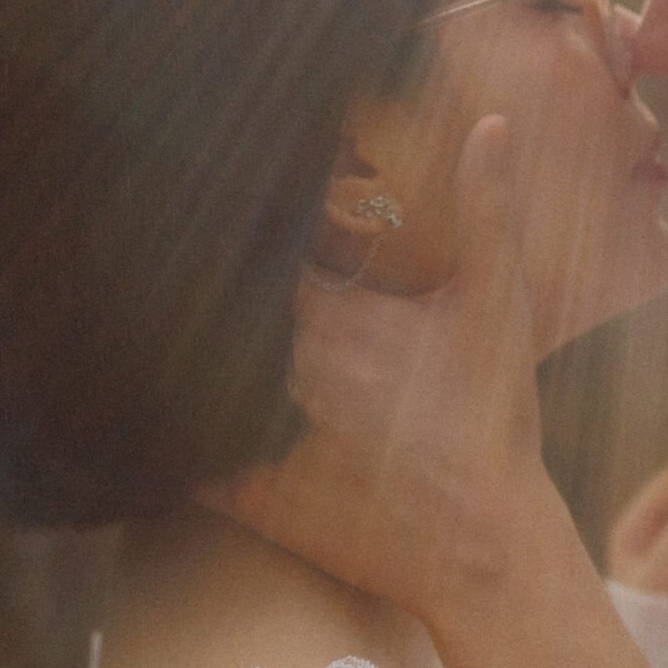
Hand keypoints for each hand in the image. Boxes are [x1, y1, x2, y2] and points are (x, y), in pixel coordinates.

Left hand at [202, 117, 550, 618]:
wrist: (487, 545)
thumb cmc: (495, 420)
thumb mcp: (498, 307)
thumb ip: (489, 211)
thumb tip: (491, 122)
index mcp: (331, 317)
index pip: (254, 255)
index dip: (249, 236)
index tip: (257, 228)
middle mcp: (281, 373)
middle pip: (214, 310)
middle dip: (216, 291)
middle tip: (199, 268)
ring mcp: (257, 437)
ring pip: (188, 374)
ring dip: (192, 355)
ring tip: (179, 328)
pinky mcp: (245, 498)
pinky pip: (179, 455)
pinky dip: (169, 432)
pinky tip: (177, 413)